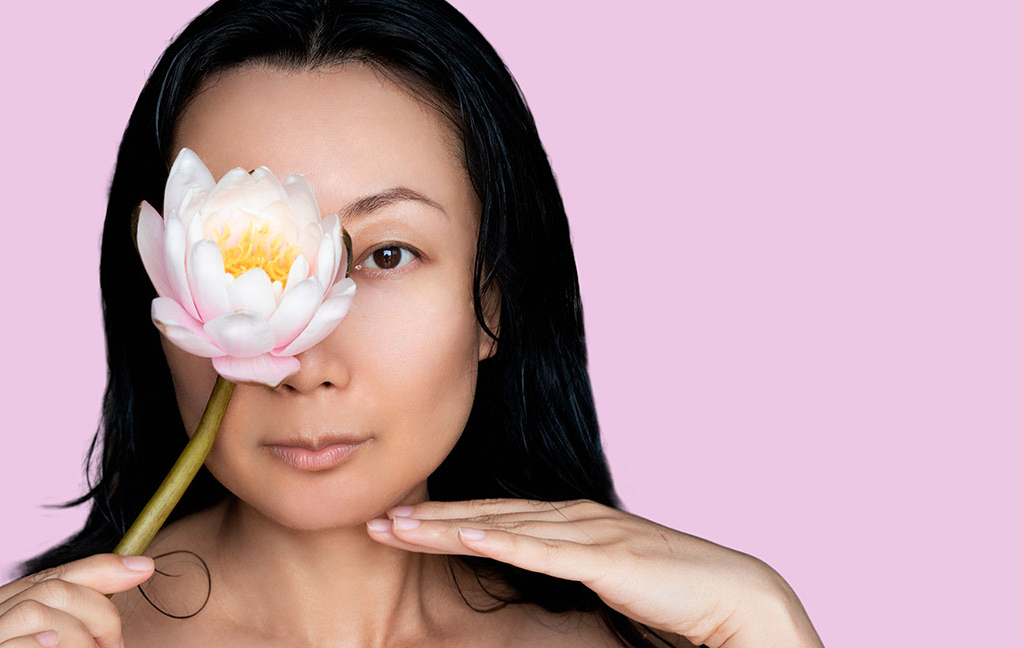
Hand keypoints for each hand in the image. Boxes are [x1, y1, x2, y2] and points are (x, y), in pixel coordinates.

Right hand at [0, 553, 155, 647]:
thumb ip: (72, 614)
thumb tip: (138, 565)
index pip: (42, 579)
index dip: (97, 573)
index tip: (142, 570)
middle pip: (45, 590)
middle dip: (95, 611)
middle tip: (114, 644)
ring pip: (37, 611)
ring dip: (80, 635)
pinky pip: (16, 645)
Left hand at [365, 498, 822, 647]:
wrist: (735, 595)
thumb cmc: (673, 593)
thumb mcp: (607, 578)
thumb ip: (570, 570)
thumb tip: (533, 574)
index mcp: (572, 522)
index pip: (494, 518)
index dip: (444, 520)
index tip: (397, 521)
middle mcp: (572, 518)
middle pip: (485, 516)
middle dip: (428, 518)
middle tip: (375, 518)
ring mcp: (587, 534)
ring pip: (500, 526)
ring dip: (446, 527)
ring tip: (397, 527)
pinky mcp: (604, 559)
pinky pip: (542, 550)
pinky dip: (501, 541)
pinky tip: (465, 535)